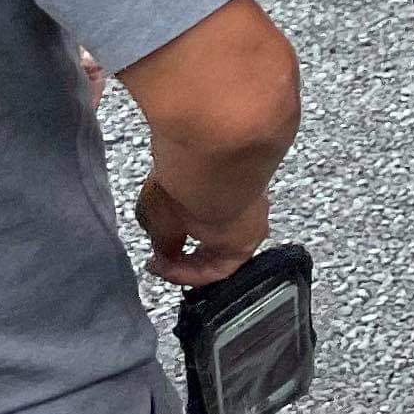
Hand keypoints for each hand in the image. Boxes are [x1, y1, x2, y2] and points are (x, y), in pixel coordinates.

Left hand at [136, 173, 269, 287]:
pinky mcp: (243, 166)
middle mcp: (255, 220)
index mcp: (241, 246)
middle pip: (219, 243)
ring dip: (194, 216)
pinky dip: (199, 192)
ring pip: (221, 213)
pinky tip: (180, 183)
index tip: (158, 264)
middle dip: (188, 243)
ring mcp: (253, 190)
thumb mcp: (165, 230)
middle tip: (163, 240)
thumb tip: (162, 250)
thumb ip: (164, 245)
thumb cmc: (198, 191)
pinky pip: (220, 188)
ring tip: (168, 208)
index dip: (178, 273)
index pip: (211, 274)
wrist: (215, 140)